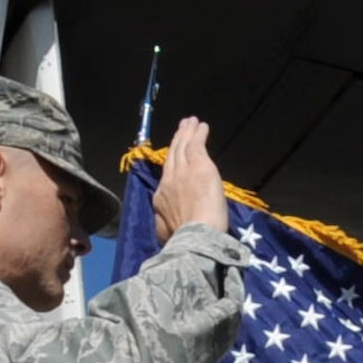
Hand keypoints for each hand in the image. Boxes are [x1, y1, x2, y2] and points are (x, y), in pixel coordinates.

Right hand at [152, 117, 228, 241]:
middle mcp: (169, 181)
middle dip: (177, 140)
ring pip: (183, 146)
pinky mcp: (199, 164)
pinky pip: (196, 143)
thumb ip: (163, 224)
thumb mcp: (165, 234)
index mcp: (160, 199)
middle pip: (172, 155)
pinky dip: (198, 133)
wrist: (193, 237)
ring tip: (191, 122)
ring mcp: (183, 170)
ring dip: (187, 132)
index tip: (175, 158)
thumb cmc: (183, 240)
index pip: (166, 176)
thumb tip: (163, 223)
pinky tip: (201, 126)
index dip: (171, 163)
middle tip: (181, 129)